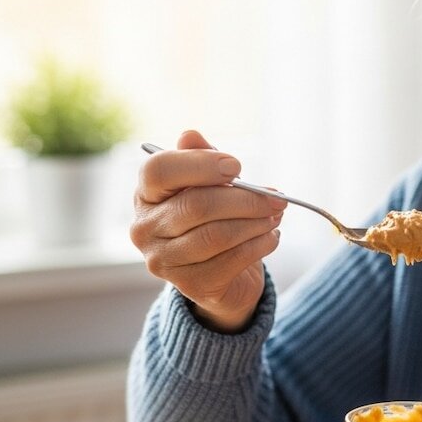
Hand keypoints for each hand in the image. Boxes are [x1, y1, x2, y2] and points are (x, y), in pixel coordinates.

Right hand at [129, 130, 284, 332]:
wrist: (222, 277)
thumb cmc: (213, 220)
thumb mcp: (209, 185)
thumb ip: (201, 159)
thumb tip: (190, 135)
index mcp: (146, 194)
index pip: (159, 170)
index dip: (200, 164)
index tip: (237, 166)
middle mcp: (145, 228)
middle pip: (196, 205)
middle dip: (245, 199)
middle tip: (277, 197)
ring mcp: (163, 261)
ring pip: (216, 235)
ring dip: (255, 223)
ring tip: (276, 215)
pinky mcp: (189, 286)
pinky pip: (230, 261)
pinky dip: (259, 246)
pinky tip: (271, 236)